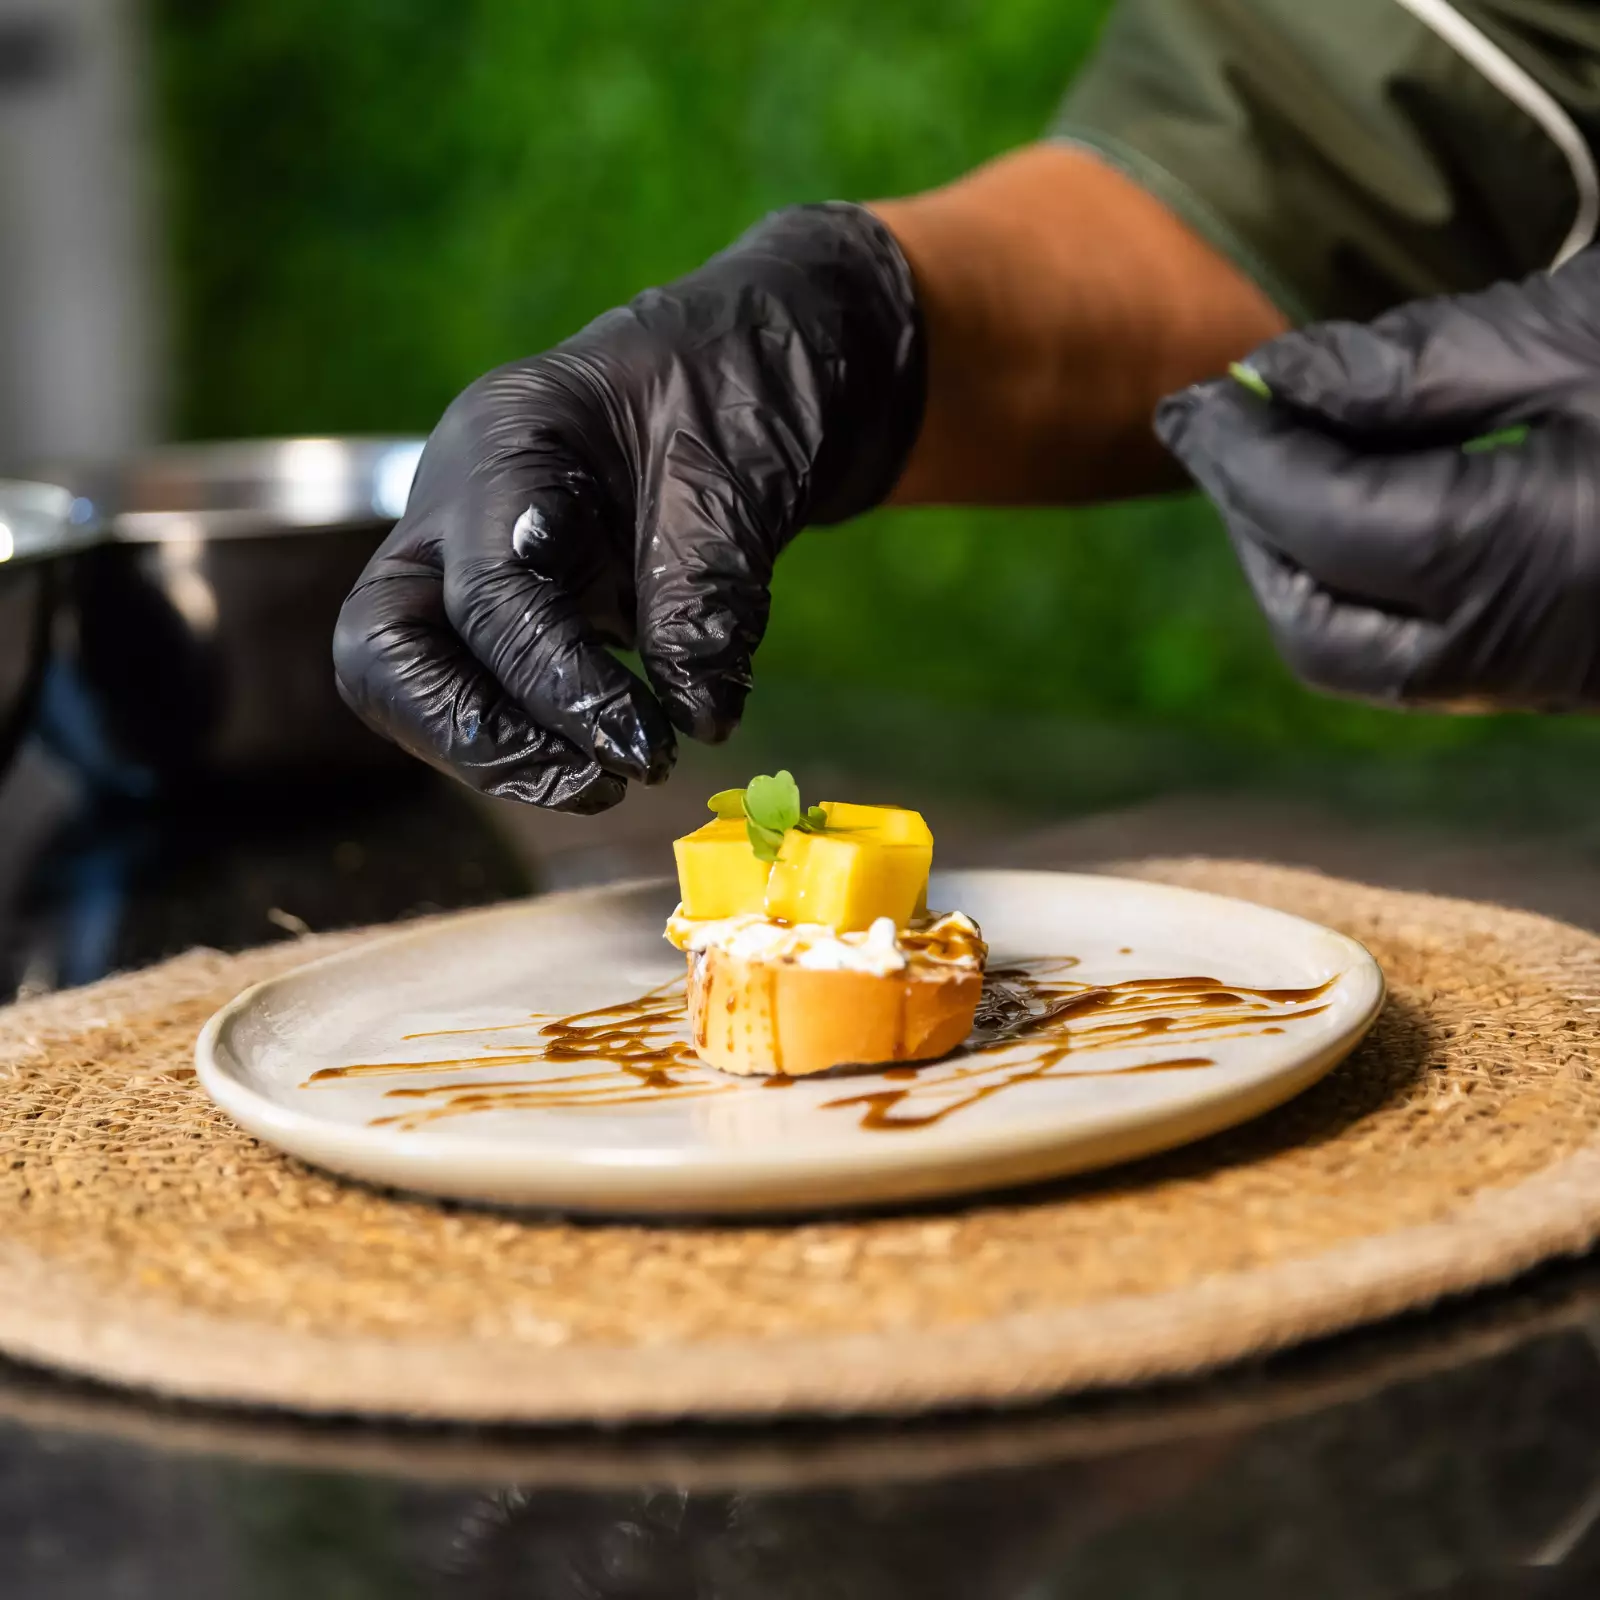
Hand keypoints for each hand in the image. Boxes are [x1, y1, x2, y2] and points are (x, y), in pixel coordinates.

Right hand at [333, 204, 922, 810]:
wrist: (781, 346)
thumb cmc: (754, 372)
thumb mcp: (741, 466)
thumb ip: (706, 588)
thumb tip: (694, 715)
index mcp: (507, 439)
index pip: (488, 593)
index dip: (556, 687)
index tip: (644, 745)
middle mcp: (463, 501)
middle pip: (383, 646)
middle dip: (474, 734)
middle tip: (595, 777)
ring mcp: (478, 553)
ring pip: (414, 679)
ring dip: (500, 753)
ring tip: (610, 781)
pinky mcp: (522, 601)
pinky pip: (483, 686)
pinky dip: (536, 735)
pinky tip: (612, 754)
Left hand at [1155, 248, 1599, 710]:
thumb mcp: (1572, 340)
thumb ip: (1409, 368)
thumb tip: (1272, 382)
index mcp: (1513, 558)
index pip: (1316, 518)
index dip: (1240, 456)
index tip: (1190, 403)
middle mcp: (1511, 649)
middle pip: (1315, 626)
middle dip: (1256, 530)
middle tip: (1230, 437)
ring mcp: (1533, 677)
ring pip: (1355, 655)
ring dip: (1296, 566)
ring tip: (1280, 467)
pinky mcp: (1549, 672)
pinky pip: (1411, 655)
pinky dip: (1356, 588)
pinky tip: (1357, 511)